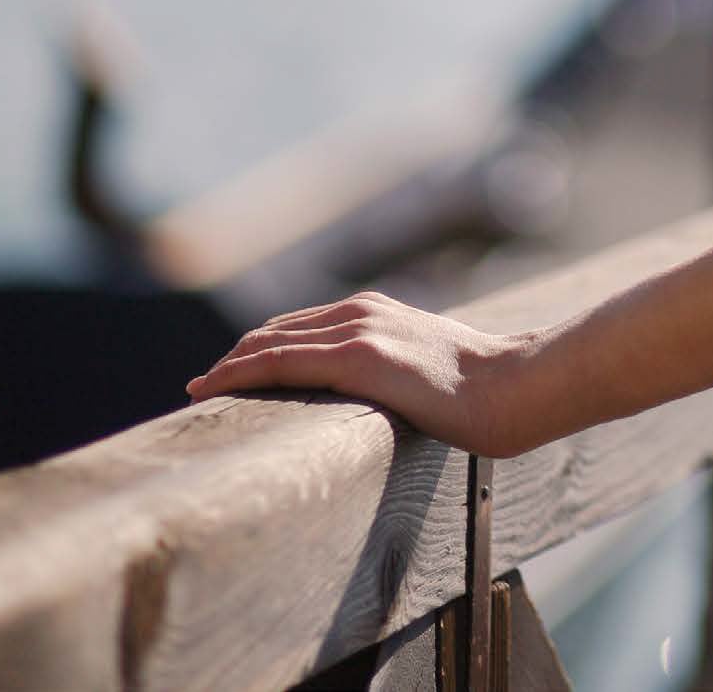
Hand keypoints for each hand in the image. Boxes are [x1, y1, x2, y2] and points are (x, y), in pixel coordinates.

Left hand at [185, 289, 544, 457]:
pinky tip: (214, 391)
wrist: (514, 385)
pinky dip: (239, 373)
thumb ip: (397, 370)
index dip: (261, 349)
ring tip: (197, 392)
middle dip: (236, 358)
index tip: (230, 376)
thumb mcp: (427, 369)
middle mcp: (362, 312)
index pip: (300, 327)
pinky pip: (279, 361)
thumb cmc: (482, 390)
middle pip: (276, 331)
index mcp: (378, 313)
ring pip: (269, 343)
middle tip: (201, 389)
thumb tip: (388, 400)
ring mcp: (358, 330)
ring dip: (228, 367)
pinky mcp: (357, 357)